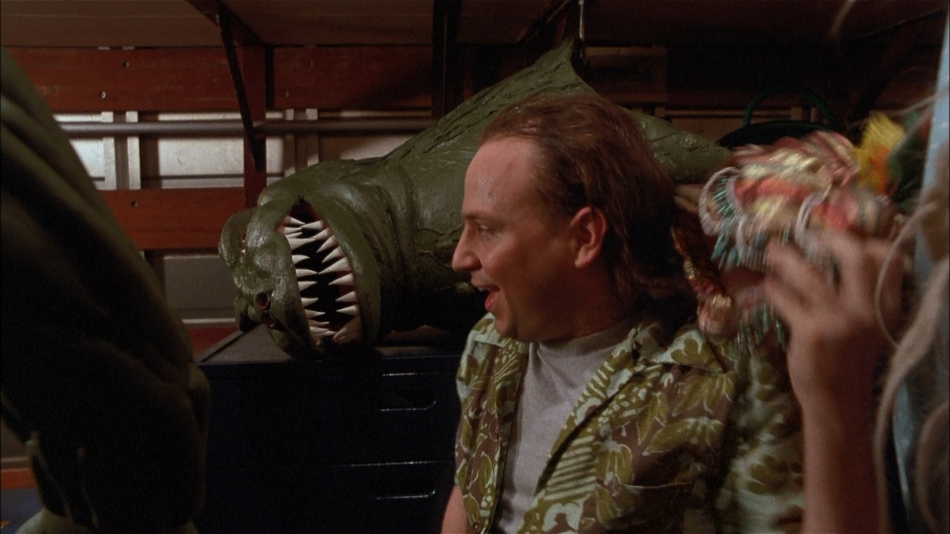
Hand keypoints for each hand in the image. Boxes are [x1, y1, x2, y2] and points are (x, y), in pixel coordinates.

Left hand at [763, 232, 903, 408]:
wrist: (838, 401)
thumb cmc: (849, 359)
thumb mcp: (869, 326)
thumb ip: (863, 296)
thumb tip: (840, 257)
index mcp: (886, 307)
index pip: (889, 260)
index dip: (866, 241)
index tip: (840, 235)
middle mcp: (868, 310)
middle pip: (856, 257)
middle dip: (831, 239)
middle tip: (808, 235)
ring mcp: (840, 320)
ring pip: (810, 274)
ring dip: (786, 258)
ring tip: (772, 252)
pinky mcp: (812, 332)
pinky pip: (786, 299)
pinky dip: (773, 289)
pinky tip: (767, 286)